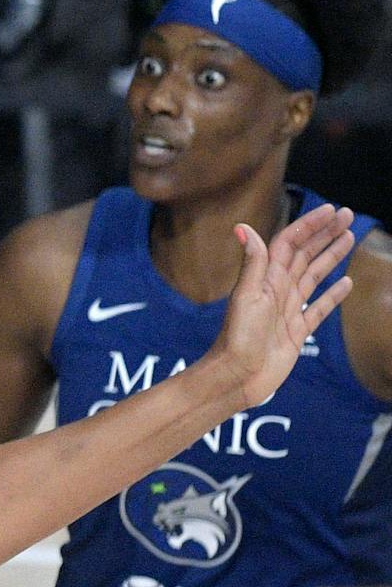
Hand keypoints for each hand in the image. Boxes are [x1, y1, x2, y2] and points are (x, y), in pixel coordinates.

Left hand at [207, 204, 356, 407]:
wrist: (236, 376)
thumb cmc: (237, 339)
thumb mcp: (246, 297)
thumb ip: (252, 263)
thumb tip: (243, 227)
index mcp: (266, 279)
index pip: (290, 244)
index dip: (309, 225)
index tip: (332, 209)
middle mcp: (277, 291)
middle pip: (305, 255)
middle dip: (325, 234)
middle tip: (348, 215)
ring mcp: (288, 310)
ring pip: (314, 276)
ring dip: (331, 256)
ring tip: (349, 237)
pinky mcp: (297, 331)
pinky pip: (319, 308)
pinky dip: (333, 295)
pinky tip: (347, 283)